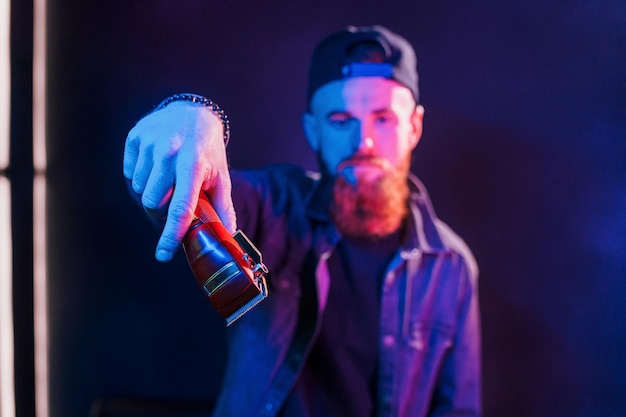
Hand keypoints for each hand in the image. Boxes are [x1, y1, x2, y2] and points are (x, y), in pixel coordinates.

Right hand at [123, 101, 235, 261]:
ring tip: (167, 178)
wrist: (192, 111)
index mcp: (194, 165)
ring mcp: (149, 144)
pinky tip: (156, 166)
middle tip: (173, 199)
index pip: (180, 209)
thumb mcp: (221, 174)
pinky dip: (141, 177)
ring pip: (139, 190)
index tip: (163, 255)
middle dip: (162, 208)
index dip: (171, 235)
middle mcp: (169, 153)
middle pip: (153, 203)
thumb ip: (223, 206)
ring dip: (152, 191)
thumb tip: (229, 234)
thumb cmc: (208, 149)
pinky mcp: (135, 138)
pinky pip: (129, 174)